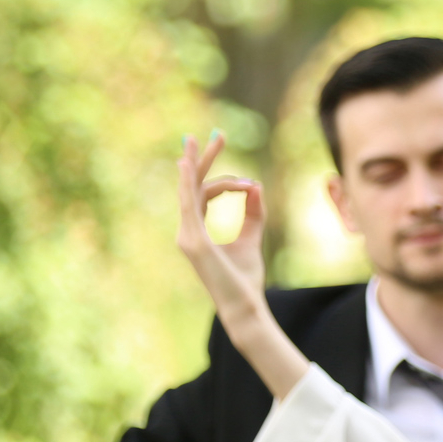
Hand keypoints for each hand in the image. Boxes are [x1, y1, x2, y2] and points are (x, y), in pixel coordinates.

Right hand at [174, 132, 268, 319]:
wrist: (245, 306)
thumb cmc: (246, 279)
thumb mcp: (252, 239)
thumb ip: (253, 214)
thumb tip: (256, 186)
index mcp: (198, 230)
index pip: (204, 193)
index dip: (224, 179)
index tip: (250, 181)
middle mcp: (187, 231)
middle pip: (193, 186)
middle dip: (203, 159)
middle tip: (217, 135)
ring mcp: (187, 236)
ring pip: (190, 191)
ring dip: (196, 164)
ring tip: (197, 140)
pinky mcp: (193, 241)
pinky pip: (189, 205)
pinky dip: (187, 184)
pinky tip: (186, 166)